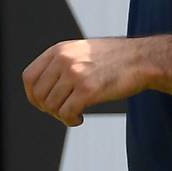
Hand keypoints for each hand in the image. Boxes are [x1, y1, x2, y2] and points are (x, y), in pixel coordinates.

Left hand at [22, 37, 154, 126]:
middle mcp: (64, 59)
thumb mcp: (83, 51)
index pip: (29, 77)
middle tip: (64, 111)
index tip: (44, 104)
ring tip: (76, 114)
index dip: (33, 95)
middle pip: (38, 95)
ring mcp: (75, 74)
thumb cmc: (115, 58)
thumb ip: (62, 63)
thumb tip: (41, 90)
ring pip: (51, 107)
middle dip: (48, 109)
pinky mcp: (87, 90)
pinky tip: (80, 119)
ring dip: (61, 116)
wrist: (142, 59)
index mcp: (60, 49)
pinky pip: (66, 114)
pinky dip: (71, 121)